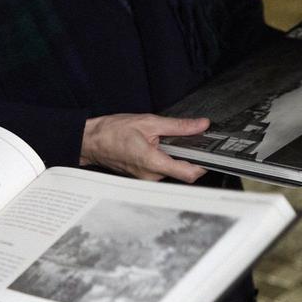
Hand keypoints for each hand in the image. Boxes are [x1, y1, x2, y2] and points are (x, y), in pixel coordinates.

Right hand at [80, 114, 209, 181]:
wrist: (91, 141)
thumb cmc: (113, 132)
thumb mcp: (149, 122)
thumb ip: (178, 126)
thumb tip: (200, 125)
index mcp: (154, 163)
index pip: (189, 173)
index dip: (203, 164)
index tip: (210, 153)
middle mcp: (151, 176)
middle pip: (183, 172)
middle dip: (189, 156)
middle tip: (190, 138)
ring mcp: (147, 179)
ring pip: (173, 170)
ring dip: (176, 156)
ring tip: (168, 140)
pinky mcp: (143, 177)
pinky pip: (162, 170)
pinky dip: (166, 158)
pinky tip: (159, 146)